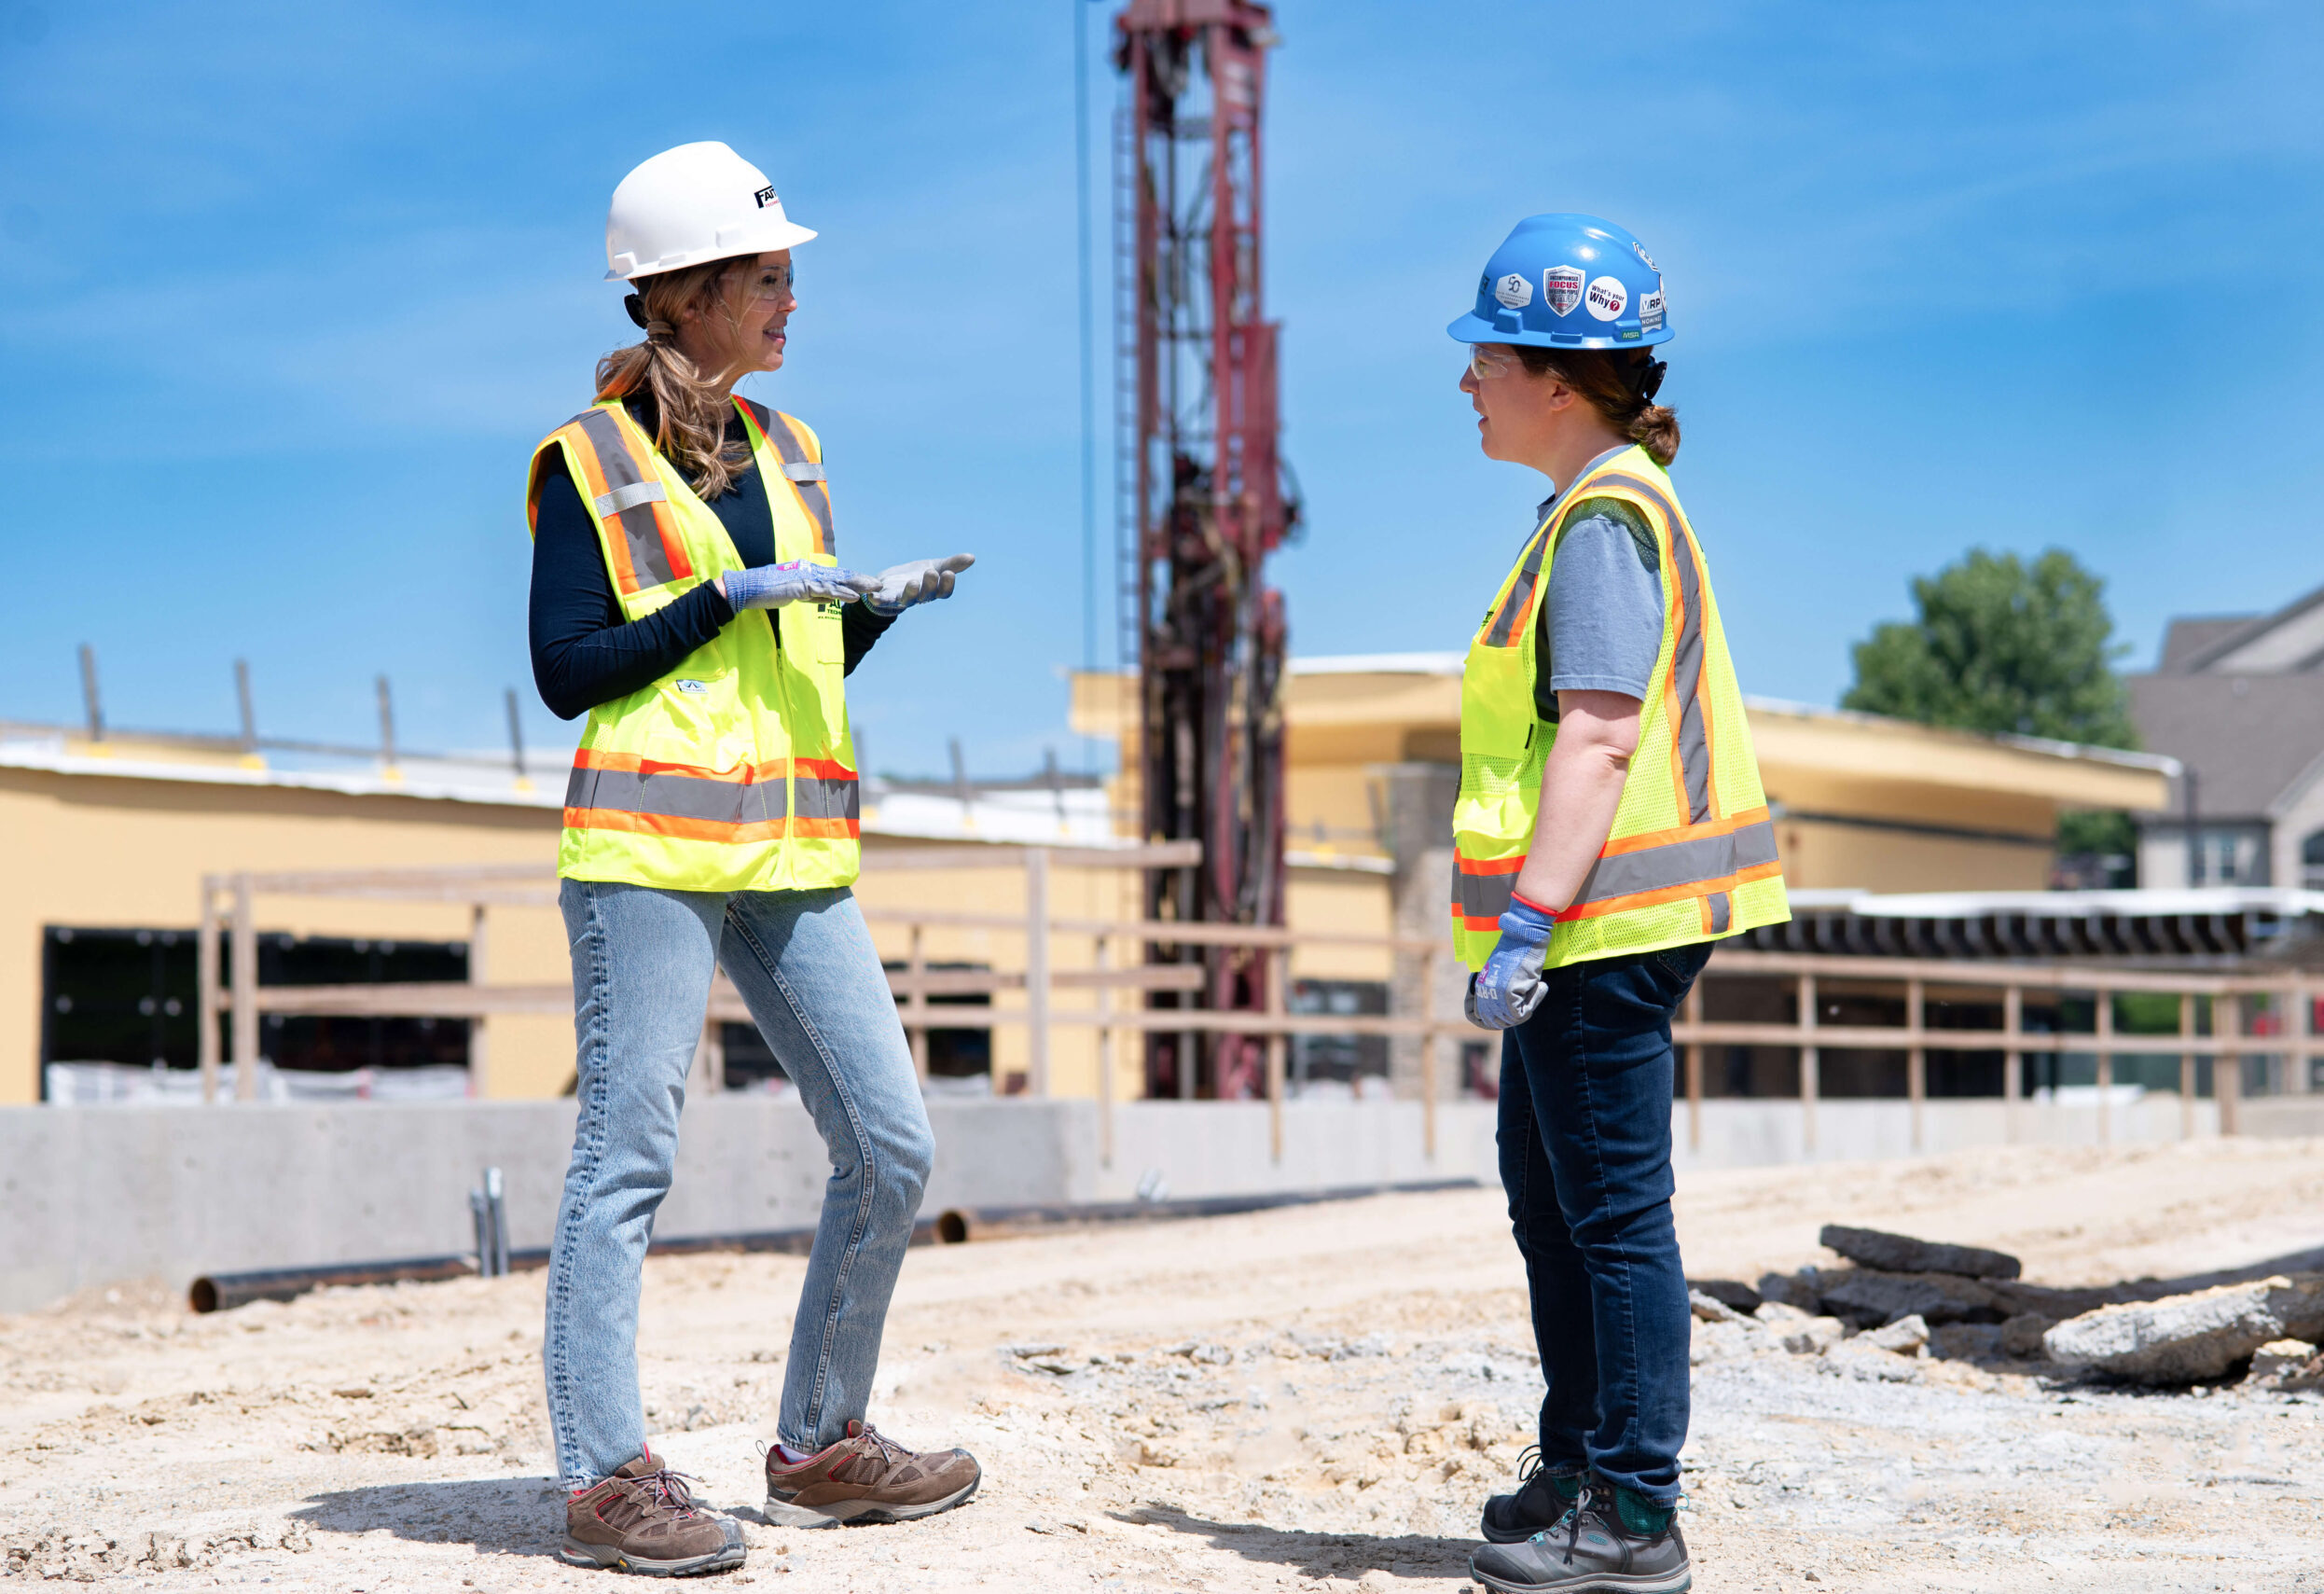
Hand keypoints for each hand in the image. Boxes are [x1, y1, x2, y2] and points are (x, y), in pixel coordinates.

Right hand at [720, 561, 878, 609]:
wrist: (747, 589)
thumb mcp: (796, 594)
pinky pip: (824, 591)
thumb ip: (813, 596)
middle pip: (841, 576)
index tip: (869, 584)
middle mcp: (810, 572)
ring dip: (857, 585)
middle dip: (861, 580)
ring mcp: (805, 578)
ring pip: (837, 582)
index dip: (853, 579)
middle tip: (879, 585)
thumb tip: (830, 600)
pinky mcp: (800, 586)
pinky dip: (841, 594)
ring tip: (874, 589)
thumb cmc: (768, 591)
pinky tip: (854, 597)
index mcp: (809, 573)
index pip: (836, 576)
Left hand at [864, 553, 974, 617]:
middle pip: (926, 595)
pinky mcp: (886, 596)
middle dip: (929, 585)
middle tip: (930, 572)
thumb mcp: (936, 566)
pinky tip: (873, 596)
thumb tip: (972, 557)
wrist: (895, 581)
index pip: (943, 592)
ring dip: (910, 592)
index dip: (947, 585)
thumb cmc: (919, 575)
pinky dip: (878, 599)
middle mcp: (919, 596)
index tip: (949, 573)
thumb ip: (953, 564)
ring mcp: (902, 597)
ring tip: (912, 582)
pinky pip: (883, 600)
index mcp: (933, 590)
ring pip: (908, 598)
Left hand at [1465, 894, 1558, 1028]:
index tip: (1509, 1017)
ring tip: (1535, 991)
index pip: (1476, 1016)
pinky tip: (1539, 986)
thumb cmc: (1520, 952)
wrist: (1526, 936)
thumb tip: (1509, 1013)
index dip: (1491, 1022)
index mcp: (1480, 986)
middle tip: (1528, 1006)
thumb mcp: (1506, 975)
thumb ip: (1501, 992)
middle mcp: (1485, 991)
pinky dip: (1532, 1003)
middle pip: (1494, 1022)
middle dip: (1512, 1018)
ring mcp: (1495, 993)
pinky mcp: (1507, 993)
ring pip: (1509, 1019)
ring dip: (1525, 1010)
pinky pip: (1520, 1013)